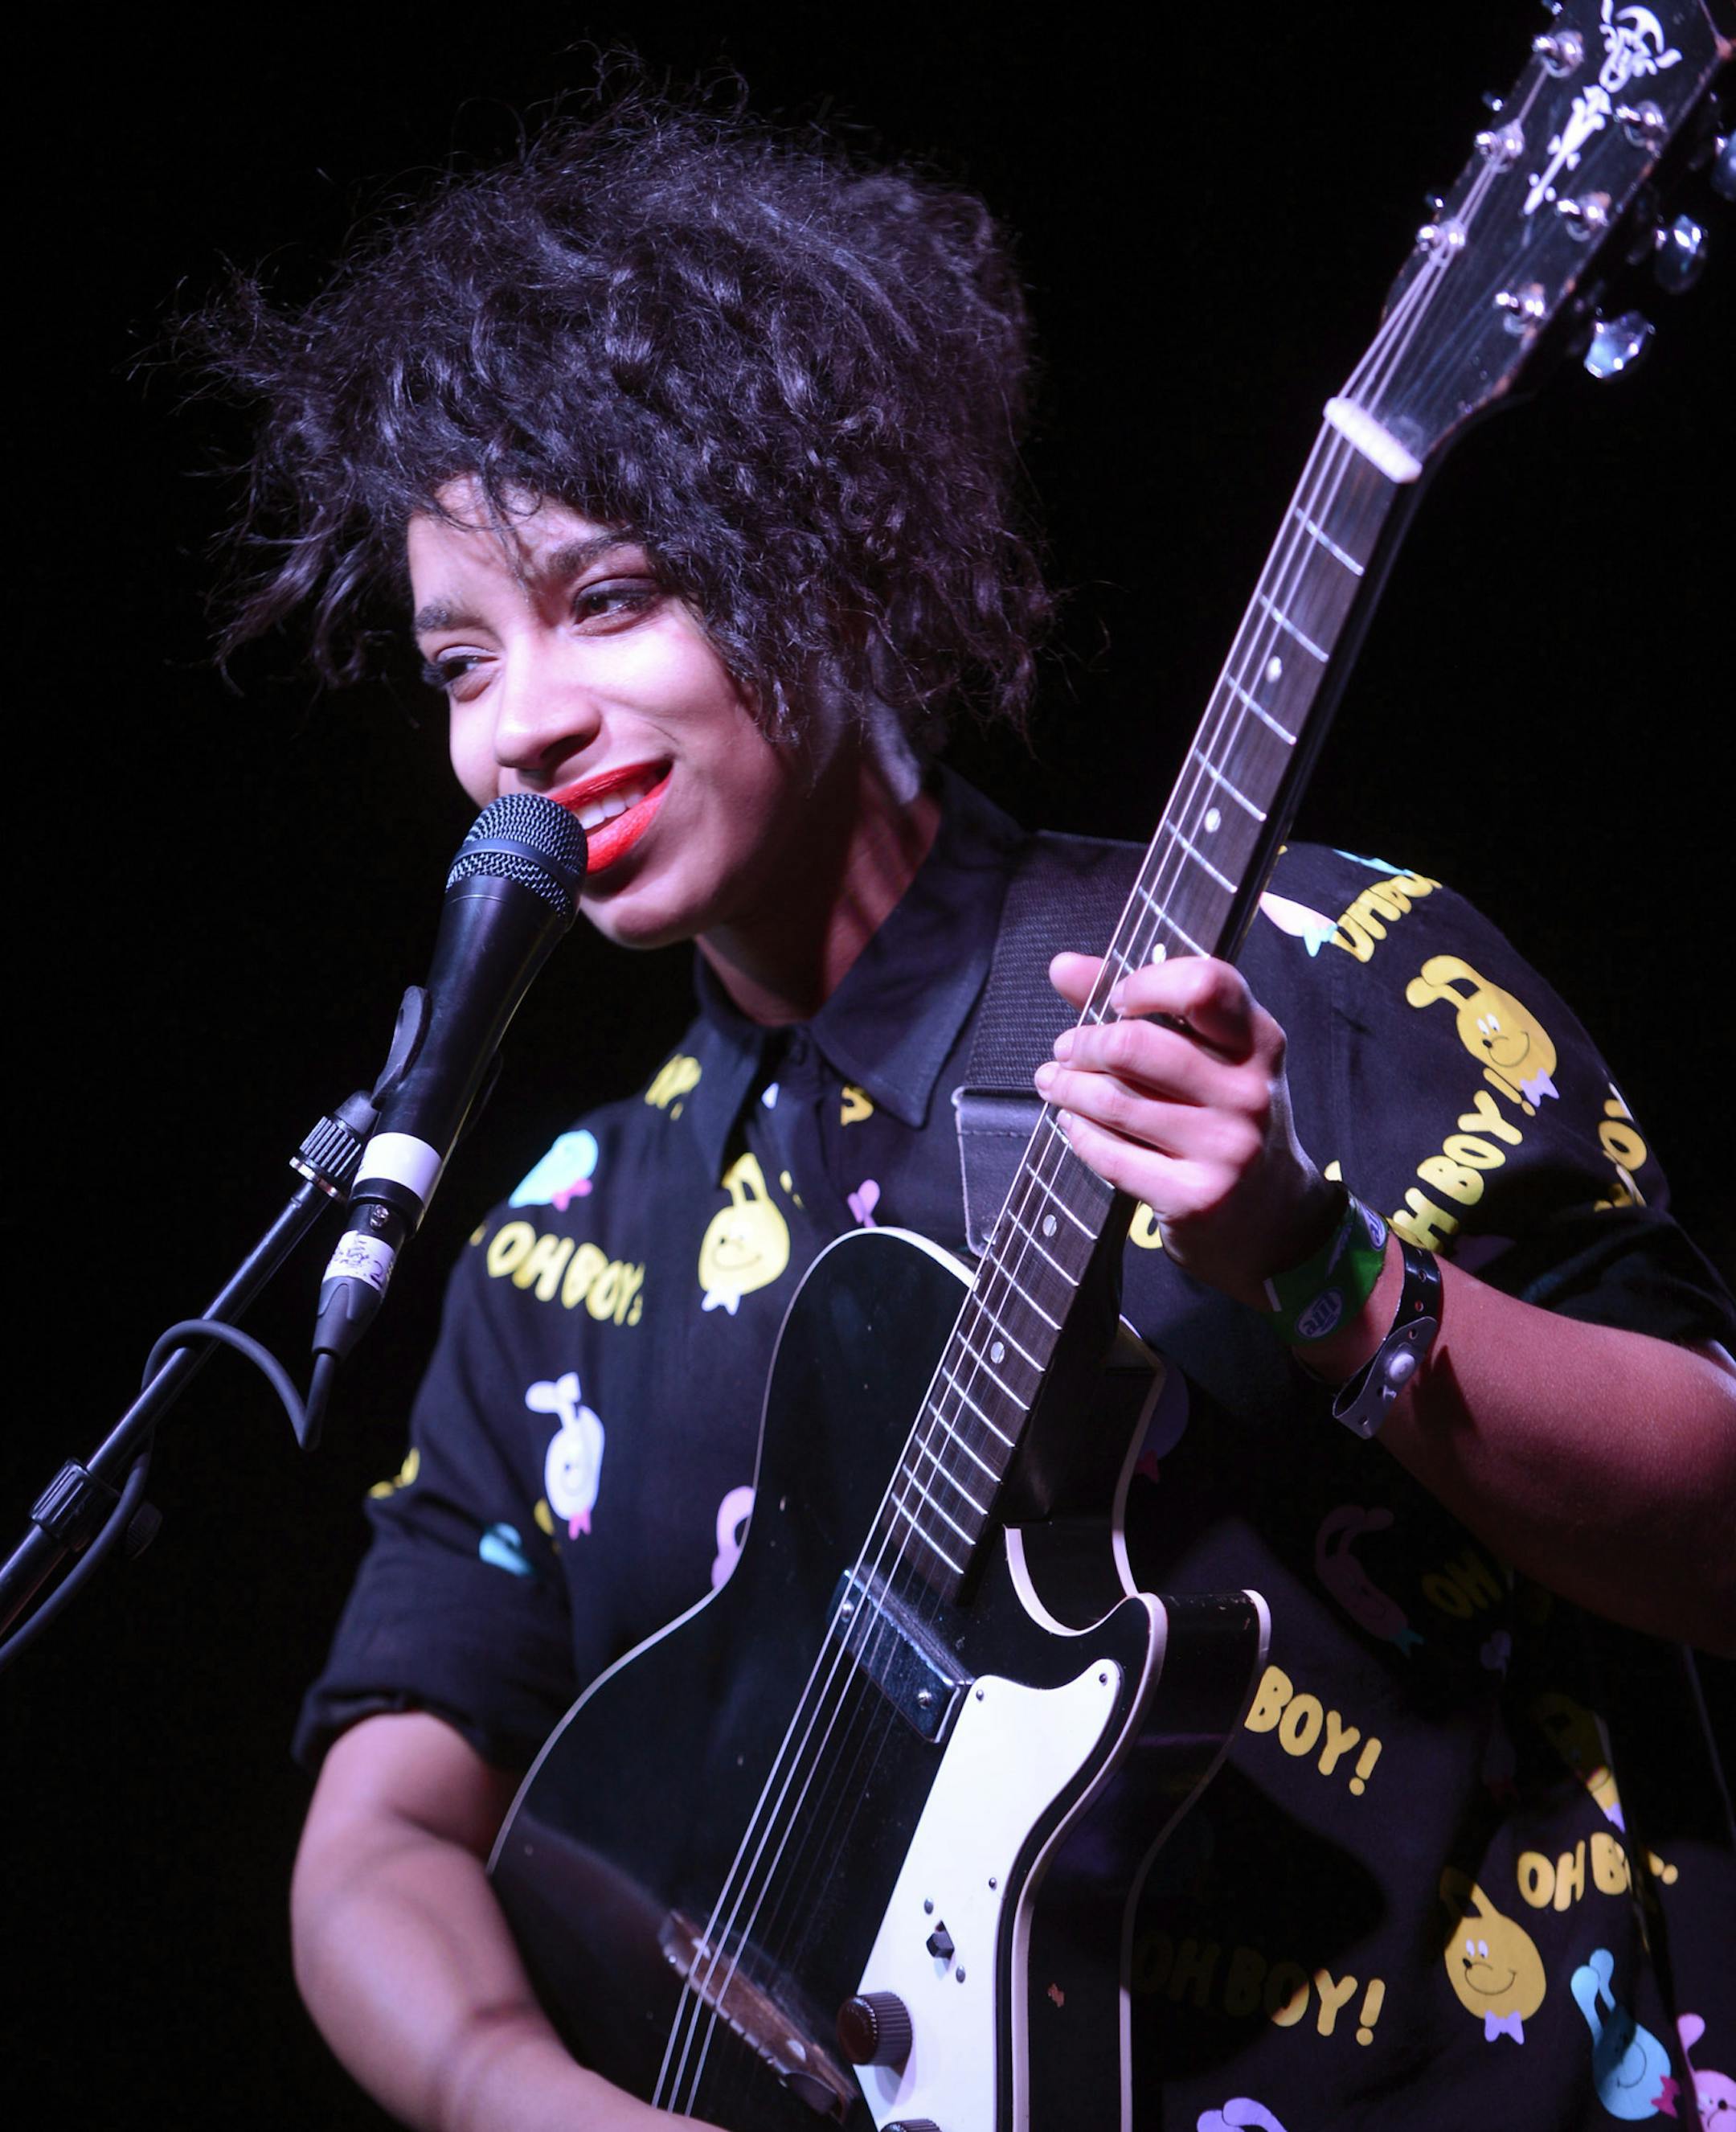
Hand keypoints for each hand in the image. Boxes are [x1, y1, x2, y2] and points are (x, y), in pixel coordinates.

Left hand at [1034, 951, 1337, 1307]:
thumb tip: (1062, 966)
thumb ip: (1143, 1004)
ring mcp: (1225, 1149)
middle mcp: (1249, 1092)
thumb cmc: (1226, 1117)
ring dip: (1068, 1088)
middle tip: (1064, 1050)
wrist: (1272, 1218)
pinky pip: (1111, 1155)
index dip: (1145, 984)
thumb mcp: (1211, 1057)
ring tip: (1054, 1083)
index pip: (1203, 986)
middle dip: (1084, 1044)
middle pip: (1136, 1045)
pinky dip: (1079, 1133)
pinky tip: (1072, 1123)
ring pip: (1114, 1101)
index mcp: (1259, 1042)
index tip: (1116, 1000)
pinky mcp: (1196, 1197)